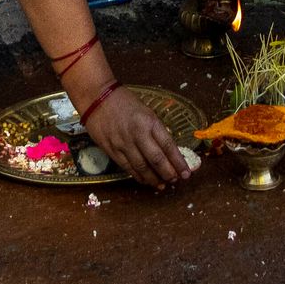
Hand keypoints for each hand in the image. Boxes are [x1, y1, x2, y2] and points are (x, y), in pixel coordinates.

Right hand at [77, 82, 194, 191]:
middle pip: (156, 159)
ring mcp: (123, 143)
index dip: (178, 162)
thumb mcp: (147, 112)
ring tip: (162, 184)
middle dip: (168, 173)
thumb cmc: (125, 102)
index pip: (168, 146)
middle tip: (175, 180)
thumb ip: (156, 130)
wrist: (97, 98)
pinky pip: (127, 168)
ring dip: (154, 179)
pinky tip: (145, 180)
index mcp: (149, 121)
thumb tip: (169, 151)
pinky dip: (138, 176)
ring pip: (141, 167)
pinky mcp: (111, 150)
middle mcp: (137, 134)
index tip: (187, 172)